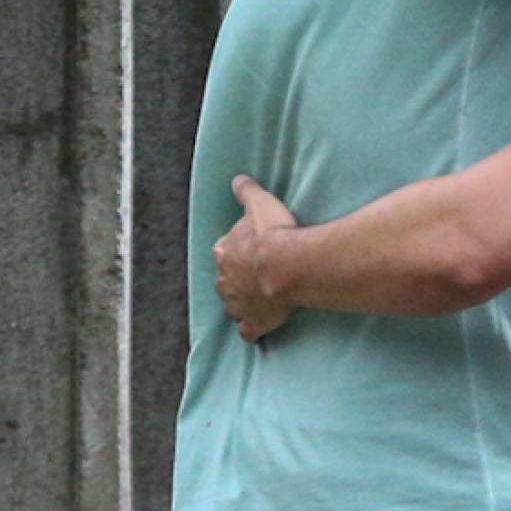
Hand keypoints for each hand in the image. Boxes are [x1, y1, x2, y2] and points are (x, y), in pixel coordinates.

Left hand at [214, 173, 298, 339]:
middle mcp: (225, 279)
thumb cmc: (273, 233)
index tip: (248, 252)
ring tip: (255, 303)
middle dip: (235, 281)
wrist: (286, 266)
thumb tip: (238, 178)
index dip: (235, 252)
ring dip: (240, 306)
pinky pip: (247, 332)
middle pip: (225, 282)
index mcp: (225, 252)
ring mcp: (238, 304)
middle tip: (254, 278)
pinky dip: (251, 331)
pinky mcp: (253, 322)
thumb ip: (247, 192)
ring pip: (232, 307)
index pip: (224, 252)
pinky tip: (257, 331)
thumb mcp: (260, 203)